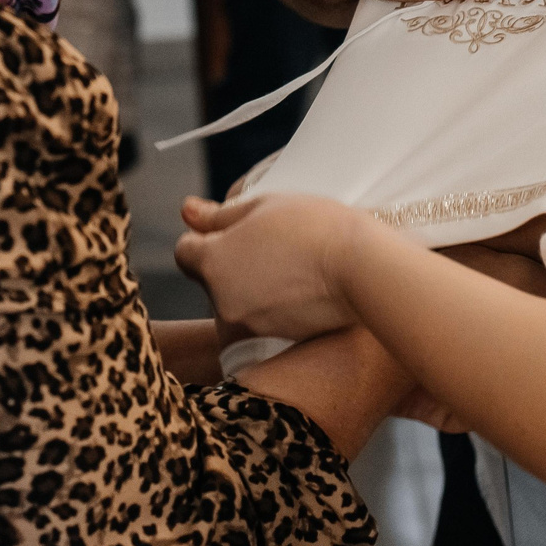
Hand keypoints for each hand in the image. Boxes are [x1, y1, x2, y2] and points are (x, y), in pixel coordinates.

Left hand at [175, 193, 373, 341]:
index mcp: (213, 262)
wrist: (360, 267)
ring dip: (252, 285)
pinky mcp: (275, 339)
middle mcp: (222, 299)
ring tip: (292, 267)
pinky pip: (263, 318)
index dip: (205, 239)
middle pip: (211, 278)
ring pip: (237, 300)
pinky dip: (274, 305)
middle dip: (230, 263)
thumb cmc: (314, 226)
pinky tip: (302, 288)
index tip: (233, 233)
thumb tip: (186, 211)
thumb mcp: (264, 206)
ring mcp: (249, 324)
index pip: (185, 252)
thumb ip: (219, 215)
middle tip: (270, 245)